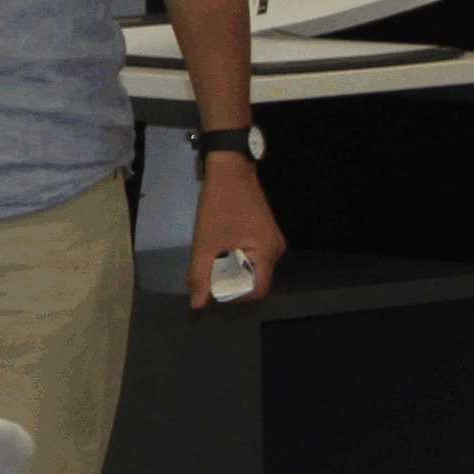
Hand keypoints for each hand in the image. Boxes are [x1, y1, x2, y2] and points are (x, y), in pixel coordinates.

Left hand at [188, 154, 285, 311]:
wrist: (230, 168)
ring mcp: (272, 240)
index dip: (236, 295)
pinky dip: (236, 256)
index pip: (258, 290)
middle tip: (209, 274)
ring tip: (211, 260)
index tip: (215, 288)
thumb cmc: (219, 204)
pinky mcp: (264, 232)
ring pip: (252, 266)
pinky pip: (252, 254)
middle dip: (231, 280)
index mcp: (268, 253)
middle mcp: (276, 250)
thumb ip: (200, 274)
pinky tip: (219, 248)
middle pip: (255, 279)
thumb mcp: (205, 241)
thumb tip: (197, 305)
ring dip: (232, 268)